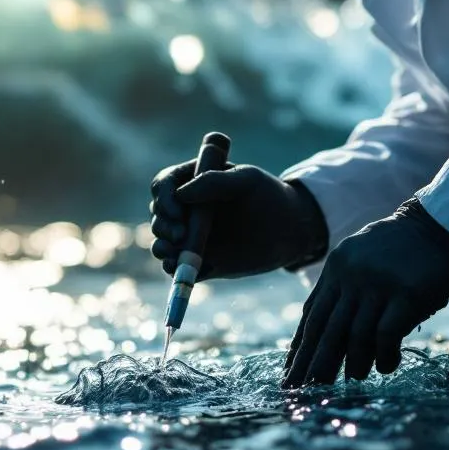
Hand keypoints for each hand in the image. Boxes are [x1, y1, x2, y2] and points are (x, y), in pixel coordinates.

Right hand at [149, 161, 328, 279]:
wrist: (289, 231)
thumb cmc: (269, 197)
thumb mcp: (247, 181)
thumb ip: (215, 181)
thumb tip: (181, 194)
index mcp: (193, 180)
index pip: (164, 184)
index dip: (164, 198)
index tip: (177, 212)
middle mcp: (187, 208)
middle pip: (159, 215)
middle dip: (163, 225)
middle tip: (180, 235)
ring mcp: (191, 234)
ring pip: (164, 241)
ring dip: (162, 248)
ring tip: (171, 254)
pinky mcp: (199, 259)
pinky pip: (178, 265)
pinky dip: (174, 268)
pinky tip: (177, 269)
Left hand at [282, 198, 448, 386]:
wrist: (443, 224)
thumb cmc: (405, 249)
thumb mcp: (362, 258)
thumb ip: (344, 287)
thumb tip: (328, 333)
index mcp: (337, 268)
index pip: (311, 315)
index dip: (299, 348)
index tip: (290, 373)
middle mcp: (352, 276)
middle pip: (326, 330)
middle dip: (313, 365)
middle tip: (303, 392)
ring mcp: (379, 284)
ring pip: (355, 335)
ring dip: (353, 365)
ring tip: (353, 381)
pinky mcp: (407, 294)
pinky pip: (386, 334)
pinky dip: (383, 356)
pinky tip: (386, 367)